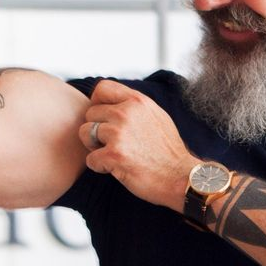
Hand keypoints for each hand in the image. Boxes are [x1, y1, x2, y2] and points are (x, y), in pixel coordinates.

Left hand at [82, 80, 198, 212]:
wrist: (180, 177)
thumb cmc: (169, 151)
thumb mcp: (156, 116)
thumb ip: (134, 106)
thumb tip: (112, 102)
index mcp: (137, 101)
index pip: (102, 88)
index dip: (97, 103)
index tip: (104, 118)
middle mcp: (126, 112)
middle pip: (90, 113)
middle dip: (96, 129)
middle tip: (112, 143)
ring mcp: (119, 133)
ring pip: (85, 133)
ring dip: (95, 147)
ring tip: (113, 154)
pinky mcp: (114, 155)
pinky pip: (90, 159)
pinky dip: (100, 166)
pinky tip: (116, 168)